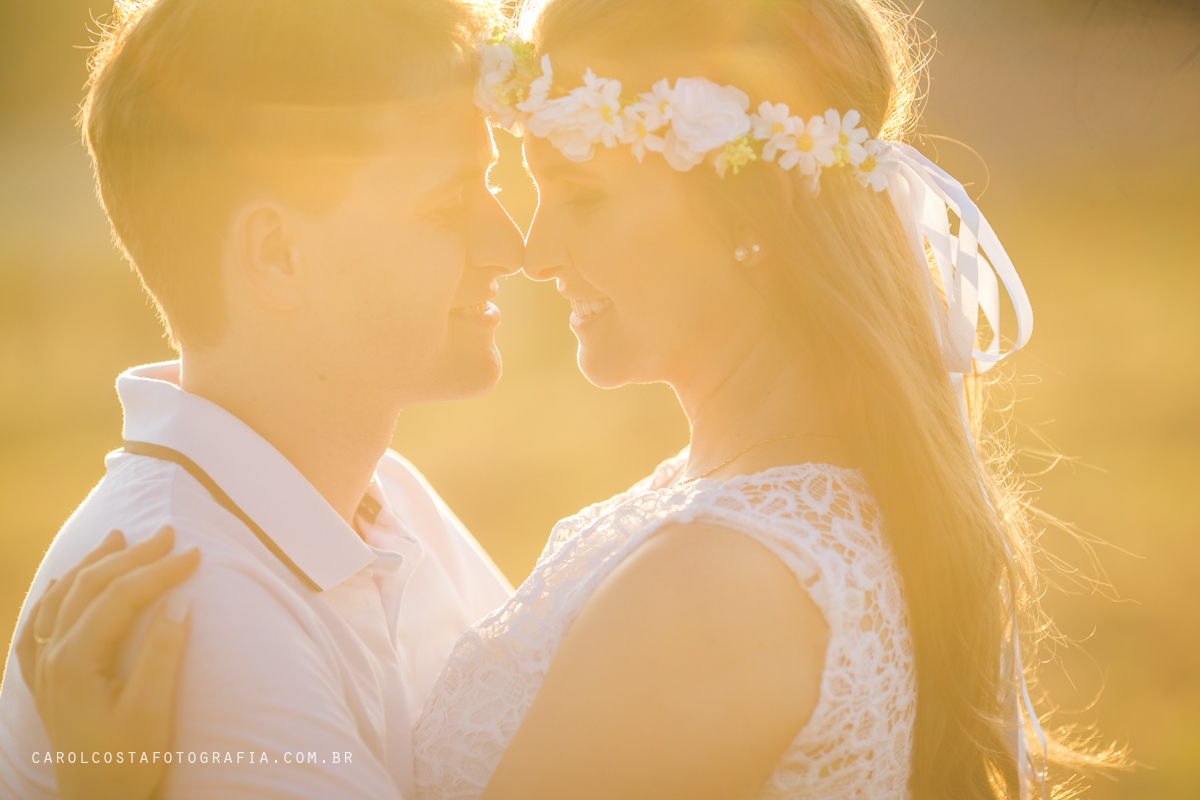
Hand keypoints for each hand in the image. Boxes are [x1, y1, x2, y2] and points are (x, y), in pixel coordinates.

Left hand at [15, 526, 199, 799]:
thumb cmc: (128, 761)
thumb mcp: (151, 711)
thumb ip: (162, 654)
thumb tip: (178, 603)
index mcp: (76, 660)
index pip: (121, 597)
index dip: (159, 571)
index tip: (196, 553)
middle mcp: (52, 656)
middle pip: (91, 588)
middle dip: (131, 556)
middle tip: (168, 533)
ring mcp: (43, 667)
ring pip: (62, 597)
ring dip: (94, 563)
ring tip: (119, 537)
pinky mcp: (45, 680)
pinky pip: (40, 623)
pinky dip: (55, 595)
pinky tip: (63, 582)